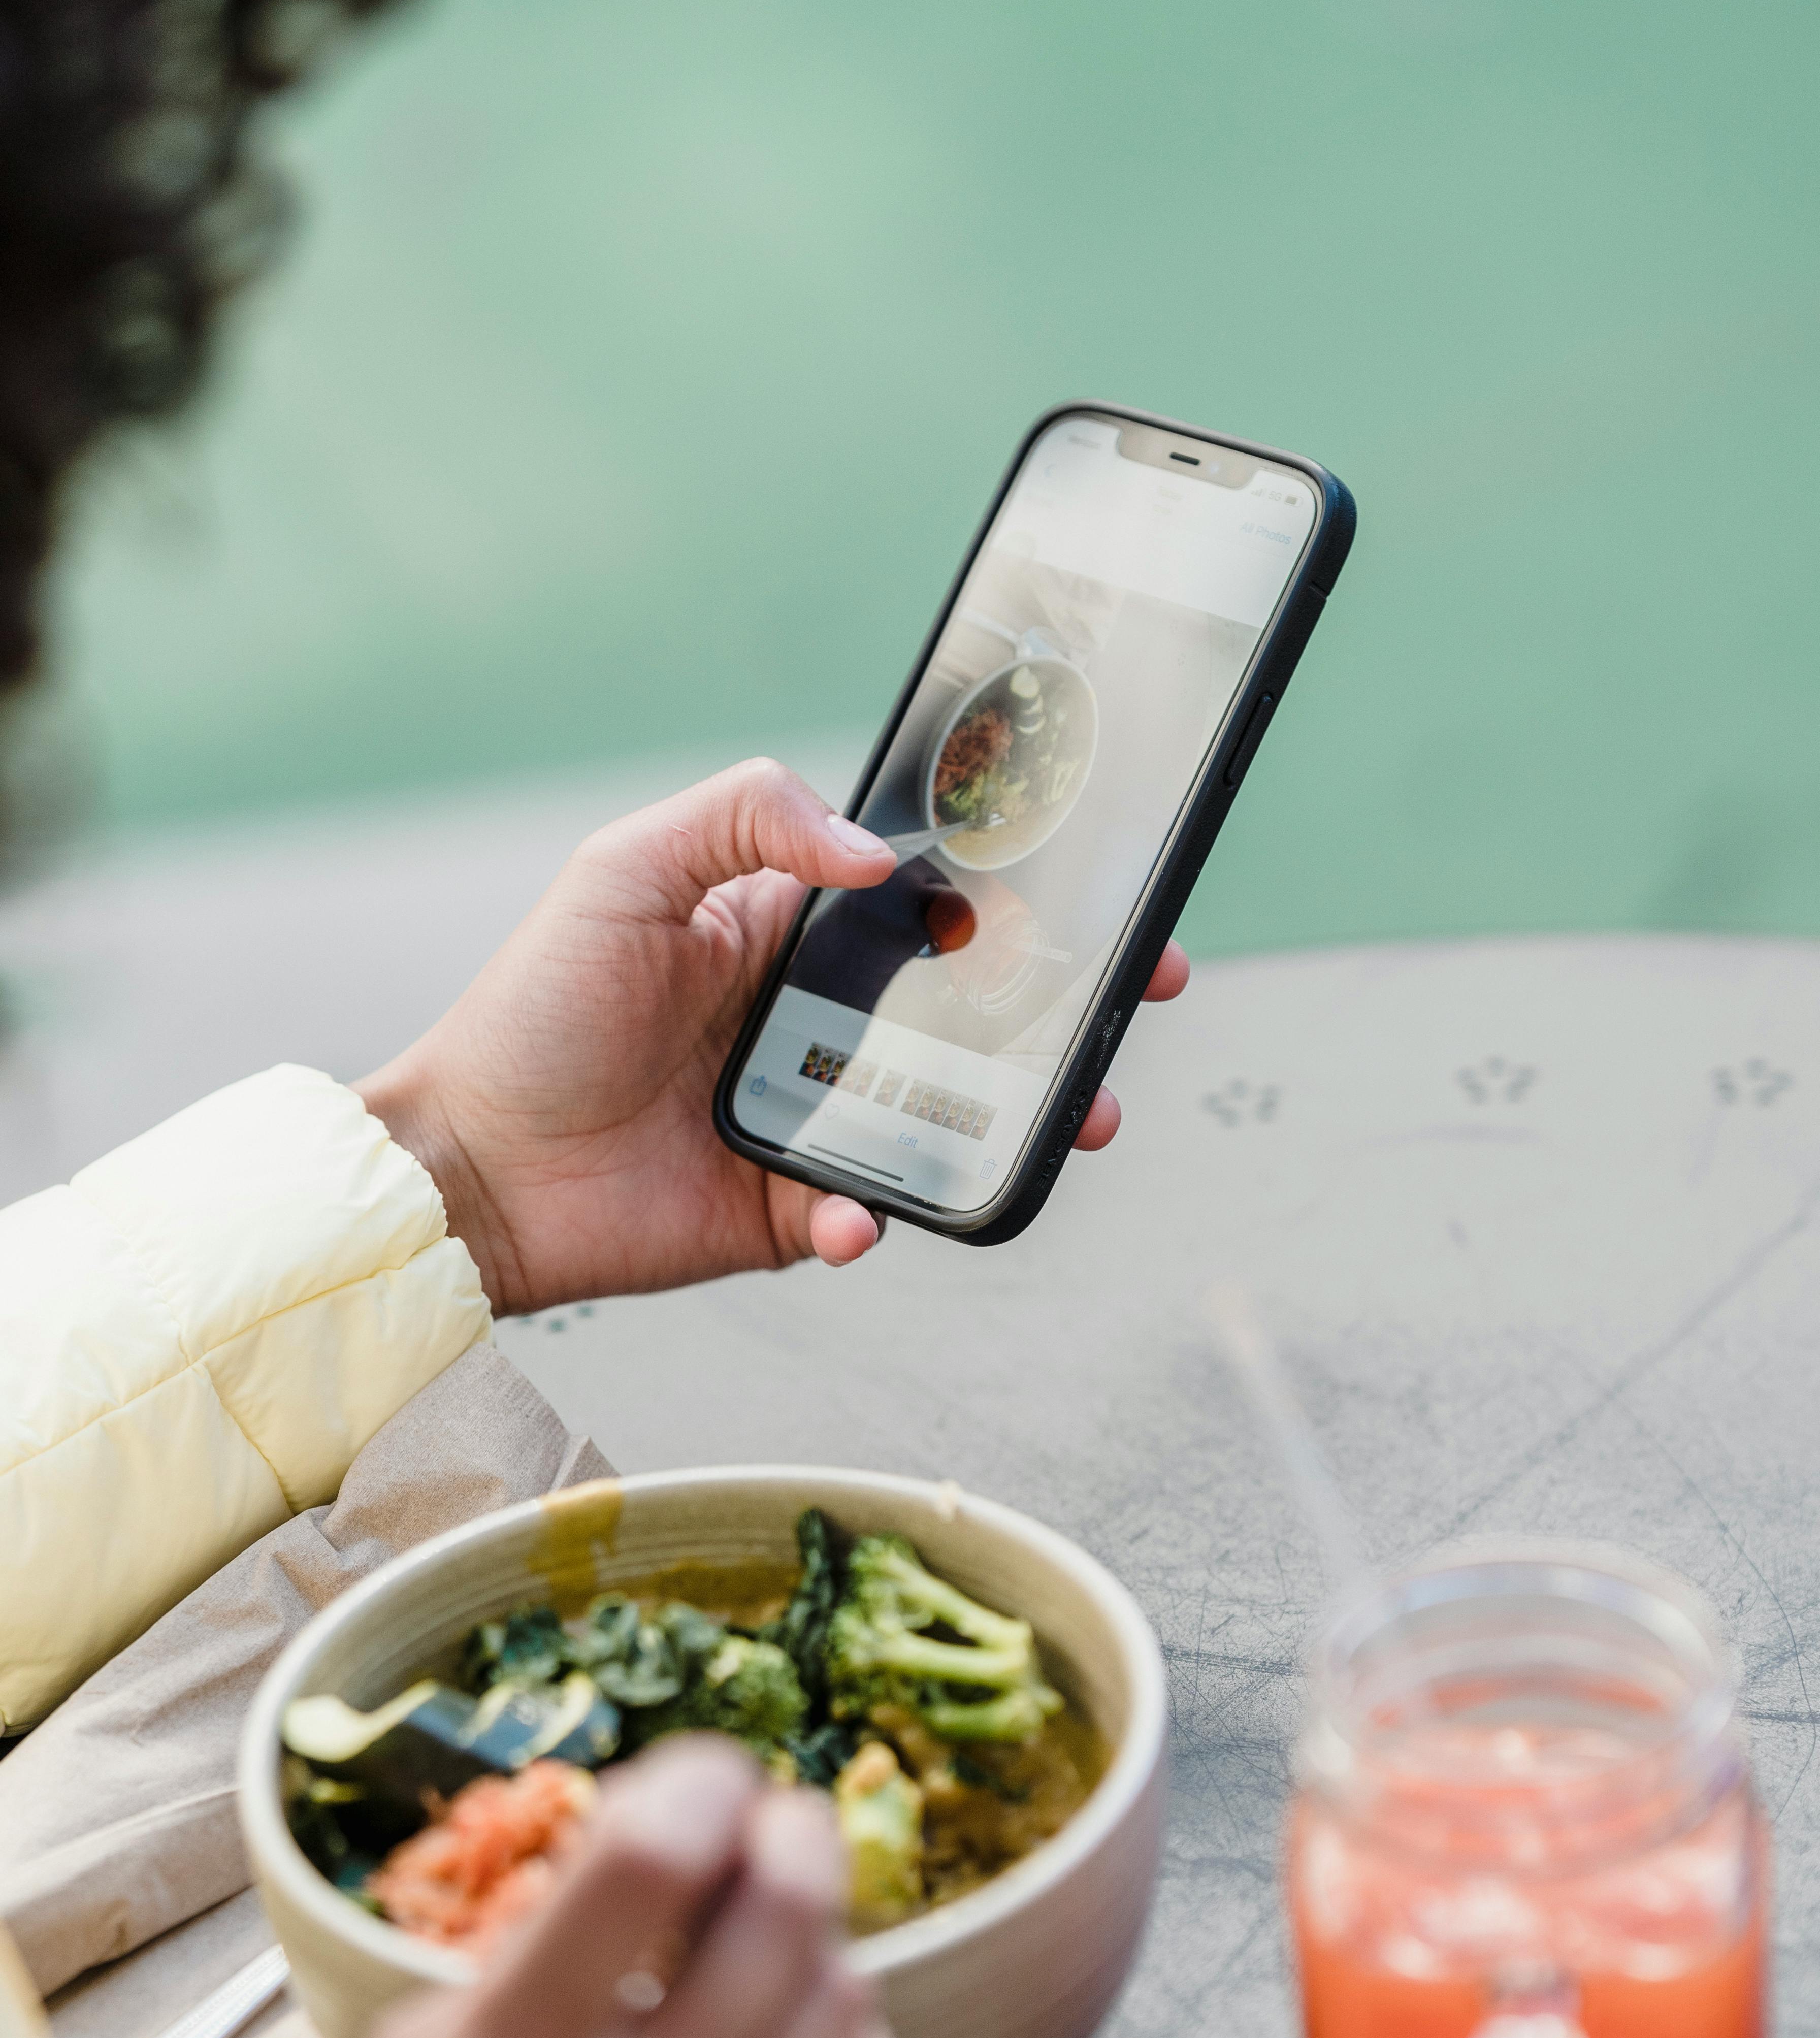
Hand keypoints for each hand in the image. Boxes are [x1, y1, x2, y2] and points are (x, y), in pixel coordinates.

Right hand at [219, 1740, 901, 2037]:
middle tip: (768, 1819)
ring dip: (815, 1933)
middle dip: (786, 1829)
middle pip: (780, 1910)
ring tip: (773, 1929)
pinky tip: (800, 2026)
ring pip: (841, 1997)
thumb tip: (623, 1866)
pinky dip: (843, 2035)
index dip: (694, 1782)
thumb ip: (519, 1964)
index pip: (648, 1860)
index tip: (699, 1773)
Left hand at [354, 756, 1188, 1313]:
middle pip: (971, 1012)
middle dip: (1065, 1009)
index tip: (1099, 893)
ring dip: (1019, 1119)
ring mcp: (809, 1120)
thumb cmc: (534, 1009)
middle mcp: (815, 1024)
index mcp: (789, 933)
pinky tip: (851, 1211)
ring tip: (1074, 1116)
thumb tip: (876, 852)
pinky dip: (870, 1216)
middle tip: (1132, 999)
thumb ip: (748, 820)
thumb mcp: (627, 870)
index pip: (931, 903)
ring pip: (948, 1119)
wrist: (469, 1166)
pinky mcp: (786, 1211)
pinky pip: (863, 1214)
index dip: (1021, 896)